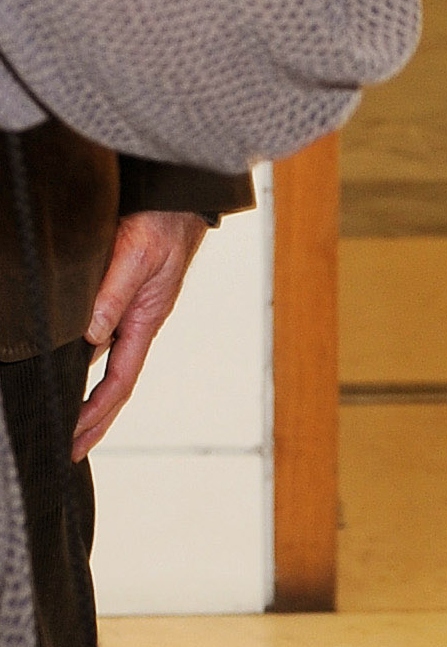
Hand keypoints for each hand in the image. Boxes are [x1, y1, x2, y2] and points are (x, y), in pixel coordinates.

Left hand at [74, 210, 207, 460]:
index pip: (119, 381)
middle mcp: (139, 322)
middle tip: (70, 448)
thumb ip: (113, 293)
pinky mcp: (124, 296)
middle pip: (116, 383)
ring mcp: (133, 311)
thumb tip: (92, 335)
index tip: (75, 438)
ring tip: (68, 418)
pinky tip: (70, 363)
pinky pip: (103, 337)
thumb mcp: (136, 255)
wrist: (178, 198)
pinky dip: (86, 360)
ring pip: (107, 362)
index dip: (97, 414)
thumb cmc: (164, 223)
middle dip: (95, 419)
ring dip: (89, 393)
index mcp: (146, 320)